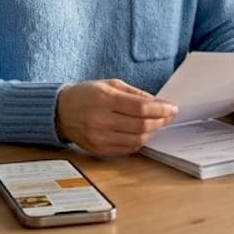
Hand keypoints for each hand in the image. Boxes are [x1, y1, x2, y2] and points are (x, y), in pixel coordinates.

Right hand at [55, 79, 178, 155]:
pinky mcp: (99, 149)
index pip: (141, 108)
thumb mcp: (110, 84)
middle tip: (168, 116)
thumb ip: (135, 93)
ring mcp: (100, 137)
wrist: (60, 112)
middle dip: (161, 121)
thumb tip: (158, 103)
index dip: (161, 109)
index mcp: (105, 99)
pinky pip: (128, 149)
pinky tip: (142, 133)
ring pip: (137, 139)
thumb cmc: (86, 94)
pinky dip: (140, 141)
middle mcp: (101, 120)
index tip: (172, 108)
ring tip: (157, 124)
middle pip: (142, 125)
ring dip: (152, 132)